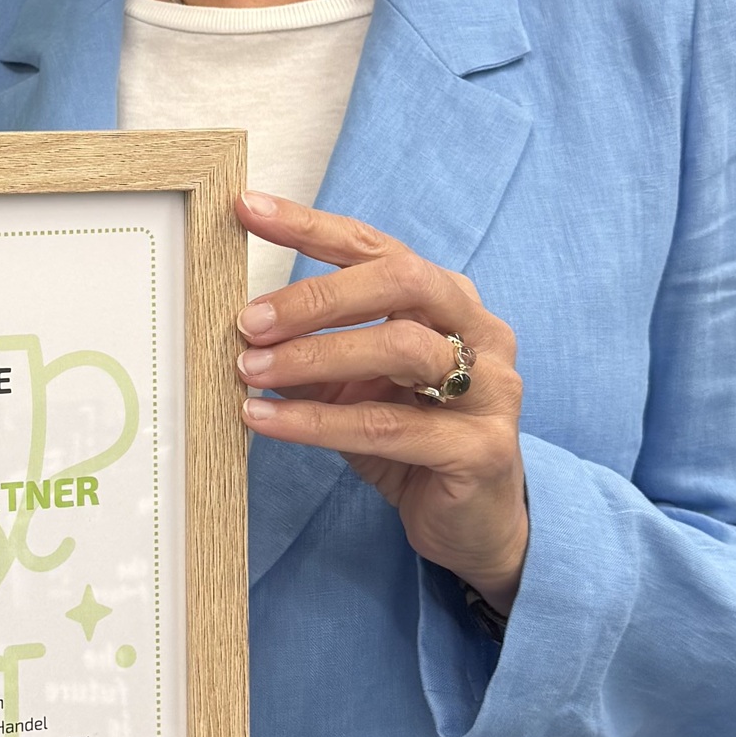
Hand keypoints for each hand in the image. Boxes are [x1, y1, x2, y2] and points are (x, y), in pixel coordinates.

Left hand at [235, 188, 528, 613]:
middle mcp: (481, 332)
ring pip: (399, 349)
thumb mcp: (360, 388)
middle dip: (317, 296)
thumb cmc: (414, 444)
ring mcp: (491, 388)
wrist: (474, 527)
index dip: (312, 227)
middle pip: (401, 281)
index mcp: (449, 302)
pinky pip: (388, 426)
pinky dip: (318, 422)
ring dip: (314, 357)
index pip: (378, 248)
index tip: (249, 210)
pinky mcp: (481, 449)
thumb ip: (321, 351)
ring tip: (250, 373)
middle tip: (248, 321)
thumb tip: (244, 326)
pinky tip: (267, 421)